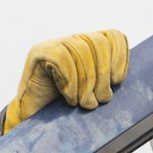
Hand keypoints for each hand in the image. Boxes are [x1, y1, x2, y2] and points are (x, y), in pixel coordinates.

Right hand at [2, 29, 129, 131]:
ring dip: (87, 83)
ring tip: (85, 104)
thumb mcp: (92, 92)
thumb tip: (120, 80)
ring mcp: (55, 44)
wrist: (31, 115)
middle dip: (102, 75)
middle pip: (98, 44)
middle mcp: (73, 40)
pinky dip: (70, 81)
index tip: (117, 80)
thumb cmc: (63, 106)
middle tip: (99, 100)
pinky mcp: (38, 52)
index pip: (112, 36)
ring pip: (81, 51)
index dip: (120, 56)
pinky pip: (62, 59)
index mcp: (89, 47)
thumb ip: (106, 81)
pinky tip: (70, 98)